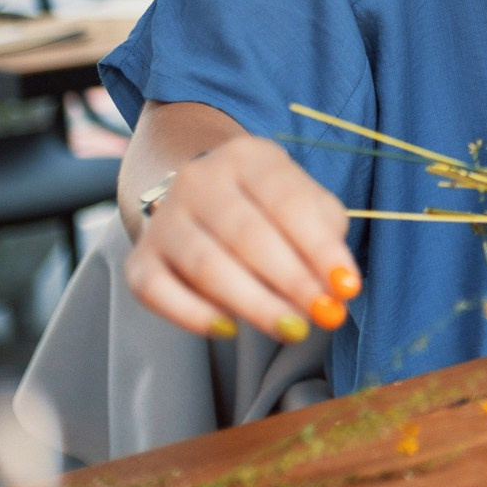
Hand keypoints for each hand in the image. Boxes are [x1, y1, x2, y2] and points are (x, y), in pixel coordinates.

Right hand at [123, 136, 357, 341]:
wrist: (201, 198)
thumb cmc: (269, 207)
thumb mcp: (304, 202)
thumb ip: (325, 235)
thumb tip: (337, 286)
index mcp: (247, 157)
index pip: (288, 202)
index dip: (320, 248)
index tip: (347, 288)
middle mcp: (198, 180)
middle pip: (246, 235)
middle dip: (291, 281)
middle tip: (323, 315)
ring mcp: (164, 219)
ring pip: (205, 265)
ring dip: (254, 303)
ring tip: (292, 328)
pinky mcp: (139, 259)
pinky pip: (158, 292)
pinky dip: (193, 315)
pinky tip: (230, 329)